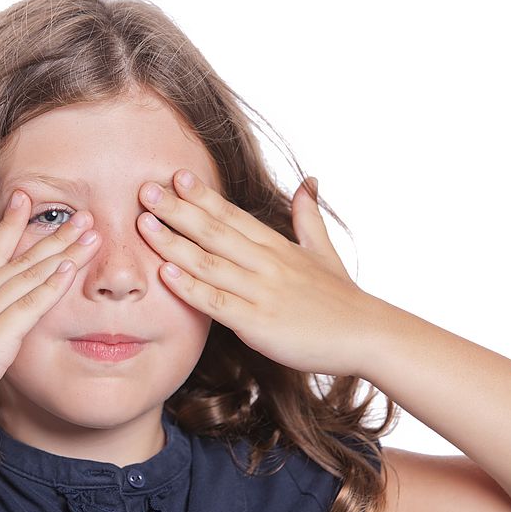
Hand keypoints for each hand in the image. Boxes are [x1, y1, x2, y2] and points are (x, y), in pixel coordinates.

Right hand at [0, 190, 101, 438]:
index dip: (10, 223)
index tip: (25, 197)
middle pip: (20, 257)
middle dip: (55, 234)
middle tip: (83, 214)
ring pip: (30, 274)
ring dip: (64, 251)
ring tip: (91, 231)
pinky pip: (28, 305)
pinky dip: (51, 285)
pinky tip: (70, 267)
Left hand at [136, 170, 376, 377]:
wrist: (367, 335)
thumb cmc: (341, 298)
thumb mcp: (324, 251)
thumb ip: (308, 217)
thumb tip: (308, 181)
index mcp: (277, 246)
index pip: (232, 214)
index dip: (202, 195)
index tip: (176, 176)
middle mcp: (266, 263)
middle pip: (214, 231)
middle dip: (177, 210)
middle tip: (144, 190)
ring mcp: (261, 291)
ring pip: (209, 263)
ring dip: (173, 243)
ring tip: (143, 224)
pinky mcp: (258, 322)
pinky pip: (217, 303)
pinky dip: (189, 288)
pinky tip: (164, 274)